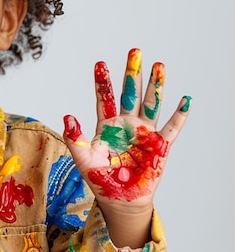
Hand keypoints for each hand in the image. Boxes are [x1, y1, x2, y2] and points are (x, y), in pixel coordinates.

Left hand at [62, 49, 189, 244]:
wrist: (119, 200)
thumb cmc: (100, 179)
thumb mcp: (82, 158)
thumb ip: (74, 138)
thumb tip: (67, 116)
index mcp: (107, 126)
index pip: (104, 98)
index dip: (102, 82)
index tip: (100, 63)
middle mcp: (126, 125)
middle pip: (130, 94)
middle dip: (132, 73)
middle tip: (135, 51)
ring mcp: (144, 133)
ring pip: (150, 104)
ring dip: (155, 86)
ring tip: (158, 65)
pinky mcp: (159, 146)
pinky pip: (171, 129)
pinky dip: (179, 115)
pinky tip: (184, 100)